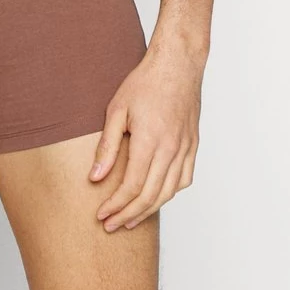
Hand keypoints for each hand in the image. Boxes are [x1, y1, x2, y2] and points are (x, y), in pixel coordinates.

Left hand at [89, 40, 202, 231]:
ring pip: (169, 192)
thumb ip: (107, 146)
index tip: (101, 215)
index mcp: (150, 140)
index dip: (116, 205)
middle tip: (110, 226)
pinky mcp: (193, 145)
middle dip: (128, 215)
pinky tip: (157, 197)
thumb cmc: (145, 82)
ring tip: (130, 219)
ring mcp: (185, 148)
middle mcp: (171, 148)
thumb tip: (95, 177)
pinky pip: (184, 179)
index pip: (132, 186)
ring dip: (149, 210)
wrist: (178, 64)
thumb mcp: (117, 109)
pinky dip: (170, 193)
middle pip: (151, 196)